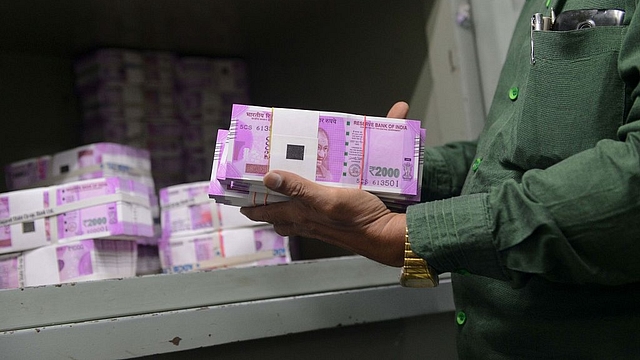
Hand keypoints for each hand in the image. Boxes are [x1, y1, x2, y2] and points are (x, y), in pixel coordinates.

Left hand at [240, 101, 410, 266]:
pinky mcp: (335, 220)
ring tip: (278, 189)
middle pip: (276, 215)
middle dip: (262, 204)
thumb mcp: (327, 198)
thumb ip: (299, 188)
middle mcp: (307, 221)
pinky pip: (312, 211)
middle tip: (253, 189)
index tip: (235, 194)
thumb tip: (269, 178)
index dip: (248, 203)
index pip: (265, 211)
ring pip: (292, 215)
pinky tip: (313, 193)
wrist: (386, 236)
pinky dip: (305, 202)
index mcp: (300, 215)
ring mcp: (321, 222)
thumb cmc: (358, 219)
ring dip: (283, 204)